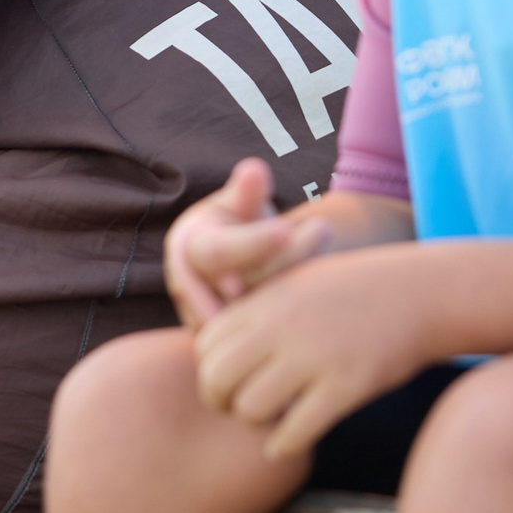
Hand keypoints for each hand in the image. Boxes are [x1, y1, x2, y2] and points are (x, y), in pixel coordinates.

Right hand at [165, 159, 329, 327]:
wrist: (230, 262)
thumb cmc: (236, 224)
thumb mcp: (238, 203)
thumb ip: (246, 191)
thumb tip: (254, 170)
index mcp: (187, 248)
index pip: (217, 252)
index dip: (252, 243)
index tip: (287, 228)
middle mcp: (191, 288)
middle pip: (241, 285)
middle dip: (284, 259)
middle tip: (322, 229)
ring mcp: (212, 319)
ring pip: (256, 313)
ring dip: (297, 279)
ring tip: (325, 236)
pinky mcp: (233, 342)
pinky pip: (266, 333)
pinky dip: (298, 307)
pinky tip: (324, 276)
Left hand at [193, 246, 446, 459]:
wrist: (416, 293)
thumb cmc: (351, 292)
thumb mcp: (294, 282)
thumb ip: (254, 310)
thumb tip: (215, 347)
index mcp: (264, 301)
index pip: (205, 347)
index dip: (212, 371)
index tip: (232, 381)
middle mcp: (280, 327)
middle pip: (216, 379)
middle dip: (223, 401)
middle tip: (242, 408)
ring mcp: (312, 356)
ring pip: (251, 408)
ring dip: (257, 424)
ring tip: (271, 422)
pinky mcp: (345, 385)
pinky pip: (296, 430)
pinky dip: (285, 444)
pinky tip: (289, 442)